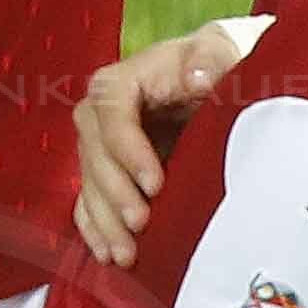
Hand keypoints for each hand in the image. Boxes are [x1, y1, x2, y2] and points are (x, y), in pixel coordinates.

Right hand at [71, 15, 268, 264]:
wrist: (216, 80)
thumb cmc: (217, 65)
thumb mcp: (217, 53)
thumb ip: (209, 59)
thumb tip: (196, 76)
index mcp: (120, 84)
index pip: (112, 116)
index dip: (128, 151)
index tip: (155, 184)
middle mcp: (100, 115)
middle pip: (96, 155)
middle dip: (116, 194)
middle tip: (141, 224)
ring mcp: (101, 147)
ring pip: (90, 185)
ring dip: (105, 222)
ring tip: (126, 253)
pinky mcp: (108, 173)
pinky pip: (90, 203)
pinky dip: (97, 230)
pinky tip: (109, 255)